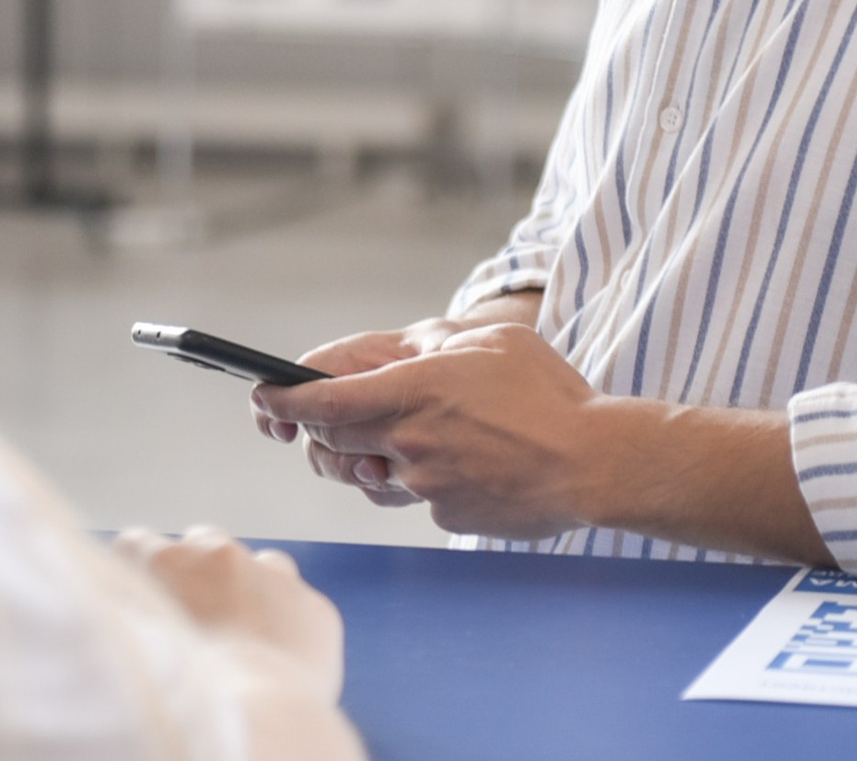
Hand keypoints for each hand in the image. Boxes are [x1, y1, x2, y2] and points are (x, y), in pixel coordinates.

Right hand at [109, 525, 344, 701]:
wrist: (253, 722)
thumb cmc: (182, 698)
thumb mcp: (136, 651)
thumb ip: (135, 619)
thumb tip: (135, 621)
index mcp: (166, 565)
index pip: (137, 545)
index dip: (140, 574)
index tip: (143, 598)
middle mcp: (221, 557)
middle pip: (202, 543)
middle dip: (199, 574)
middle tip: (195, 620)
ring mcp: (274, 577)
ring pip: (259, 565)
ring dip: (249, 590)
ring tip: (242, 639)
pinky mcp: (313, 608)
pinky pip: (299, 607)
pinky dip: (288, 625)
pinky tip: (277, 663)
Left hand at [253, 293, 542, 505]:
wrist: (593, 464)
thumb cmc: (548, 396)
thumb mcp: (492, 341)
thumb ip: (436, 342)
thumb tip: (401, 351)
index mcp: (414, 390)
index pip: (324, 401)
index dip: (283, 401)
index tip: (263, 399)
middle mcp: (409, 439)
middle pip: (333, 444)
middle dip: (323, 433)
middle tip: (334, 420)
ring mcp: (424, 483)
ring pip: (370, 474)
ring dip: (374, 458)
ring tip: (418, 437)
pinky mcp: (444, 514)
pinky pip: (414, 496)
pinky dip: (425, 480)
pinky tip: (466, 463)